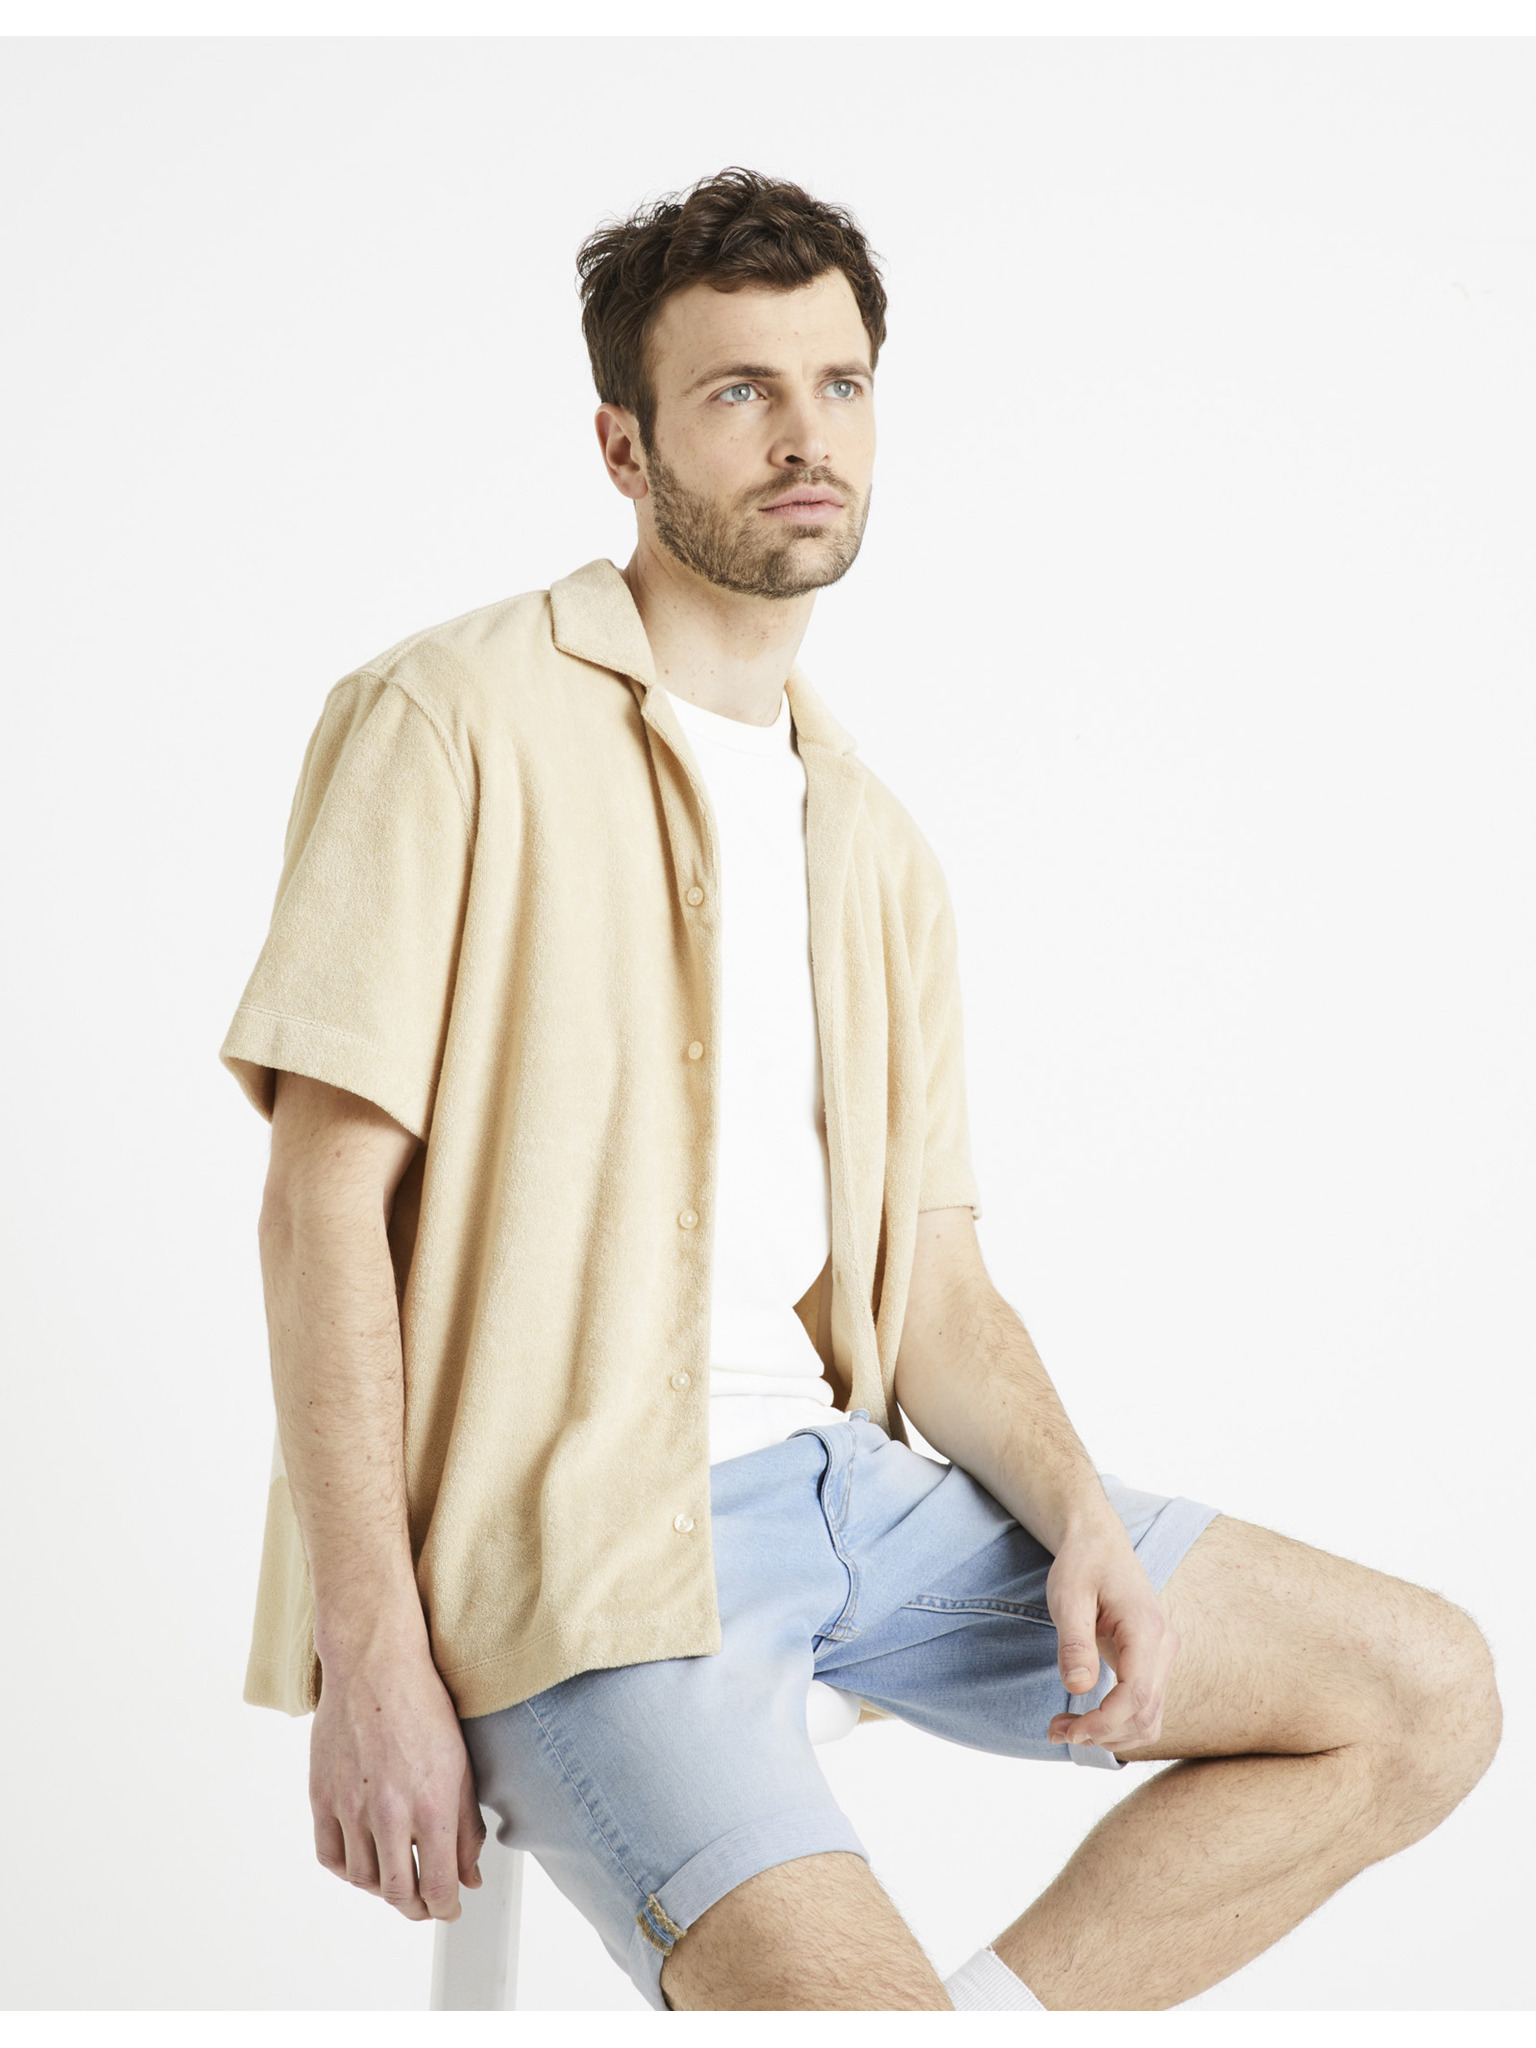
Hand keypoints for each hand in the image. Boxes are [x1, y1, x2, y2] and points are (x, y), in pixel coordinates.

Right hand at [309, 1635, 486, 1920]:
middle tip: (425, 1902)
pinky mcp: (322, 1796)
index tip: (449, 1907)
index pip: (436, 1887)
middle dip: (416, 1906)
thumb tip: (469, 1877)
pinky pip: (330, 1855)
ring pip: (362, 1880)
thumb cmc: (424, 1707)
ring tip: (397, 1877)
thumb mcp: (461, 1766)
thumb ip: (466, 1829)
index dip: (446, 1908)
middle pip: (397, 1893)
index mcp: (430, 1805)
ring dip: (382, 1889)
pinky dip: (347, 1870)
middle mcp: (388, 1813)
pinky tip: (363, 1861)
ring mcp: (350, 1806)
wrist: (375, 1665)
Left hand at [1043, 1520, 1179, 1753]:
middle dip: (1101, 1734)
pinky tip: (1083, 1719)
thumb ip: (1074, 1641)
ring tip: (1065, 1727)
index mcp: (1146, 1629)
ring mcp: (1162, 1658)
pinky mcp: (1152, 1665)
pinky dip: (1116, 1723)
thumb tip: (1078, 1686)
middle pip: (1145, 1715)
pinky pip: (1142, 1708)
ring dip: (1109, 1735)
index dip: (1103, 1723)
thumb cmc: (1082, 1564)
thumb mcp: (1068, 1596)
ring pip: (1148, 1720)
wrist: (1100, 1543)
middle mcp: (1164, 1647)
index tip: (1068, 1731)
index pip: (1135, 1696)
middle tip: (1055, 1730)